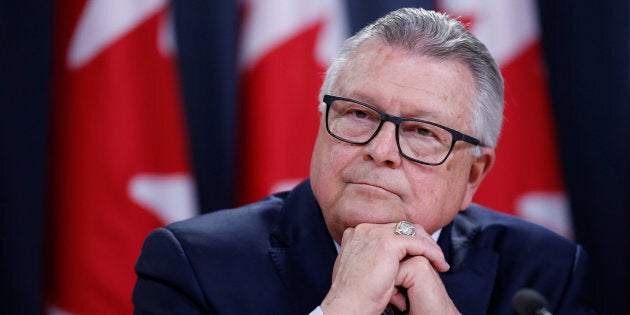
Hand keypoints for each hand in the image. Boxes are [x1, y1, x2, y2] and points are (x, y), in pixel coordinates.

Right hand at [320, 222, 453, 313]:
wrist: (346, 307)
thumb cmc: (352, 297)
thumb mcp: (357, 271)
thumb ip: (367, 258)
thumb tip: (380, 261)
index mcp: (356, 234)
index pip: (390, 229)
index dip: (408, 240)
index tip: (419, 254)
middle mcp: (364, 230)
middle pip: (403, 228)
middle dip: (421, 241)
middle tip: (435, 258)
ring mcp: (374, 234)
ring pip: (413, 233)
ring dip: (430, 247)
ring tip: (440, 262)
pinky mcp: (387, 243)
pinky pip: (419, 243)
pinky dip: (432, 253)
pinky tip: (439, 264)